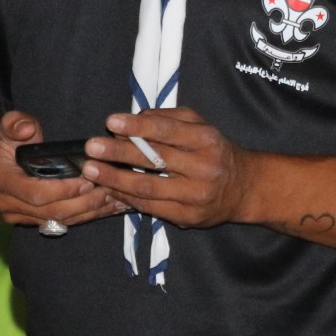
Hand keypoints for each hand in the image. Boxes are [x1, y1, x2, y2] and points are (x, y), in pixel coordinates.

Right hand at [0, 109, 123, 230]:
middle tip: (110, 190)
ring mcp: (17, 216)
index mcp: (0, 180)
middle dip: (84, 203)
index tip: (89, 180)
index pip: (37, 193)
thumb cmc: (7, 139)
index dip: (65, 190)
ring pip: (59, 221)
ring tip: (115, 200)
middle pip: (52, 212)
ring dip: (89, 212)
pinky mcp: (30, 221)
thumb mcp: (8, 125)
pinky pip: (61, 223)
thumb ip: (16, 124)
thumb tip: (28, 129)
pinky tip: (106, 207)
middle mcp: (6, 203)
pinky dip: (85, 216)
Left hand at [85, 106, 259, 228]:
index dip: (137, 127)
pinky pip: (151, 208)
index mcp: (206, 139)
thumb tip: (133, 119)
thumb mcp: (199, 126)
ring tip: (91, 170)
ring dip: (115, 180)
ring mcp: (196, 195)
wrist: (244, 188)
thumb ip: (167, 119)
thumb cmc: (213, 150)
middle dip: (118, 153)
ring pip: (148, 188)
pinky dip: (127, 198)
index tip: (111, 122)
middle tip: (91, 147)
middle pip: (154, 160)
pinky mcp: (189, 217)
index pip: (166, 131)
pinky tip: (108, 189)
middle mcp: (203, 168)